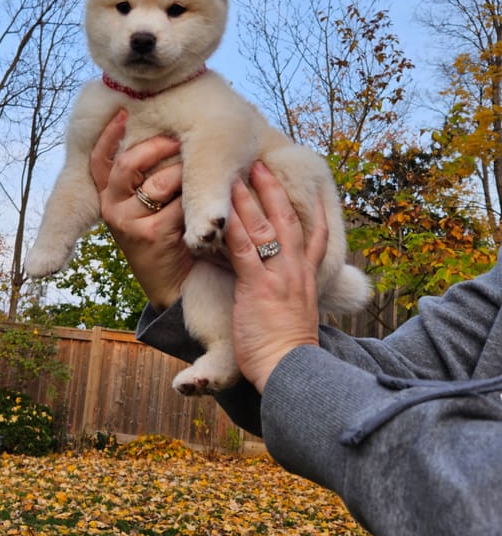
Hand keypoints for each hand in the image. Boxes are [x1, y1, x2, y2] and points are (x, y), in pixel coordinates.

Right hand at [90, 110, 192, 310]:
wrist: (176, 284)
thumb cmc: (168, 236)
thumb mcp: (148, 207)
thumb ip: (145, 179)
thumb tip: (166, 135)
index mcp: (108, 197)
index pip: (100, 160)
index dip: (109, 135)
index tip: (122, 111)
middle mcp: (112, 208)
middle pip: (130, 163)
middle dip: (159, 147)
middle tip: (180, 139)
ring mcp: (128, 223)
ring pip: (161, 181)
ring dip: (186, 176)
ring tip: (201, 179)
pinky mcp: (150, 234)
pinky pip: (180, 203)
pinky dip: (197, 201)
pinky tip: (208, 203)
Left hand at [226, 161, 326, 393]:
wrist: (293, 372)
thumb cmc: (291, 352)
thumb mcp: (298, 319)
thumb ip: (294, 300)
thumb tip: (286, 297)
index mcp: (308, 278)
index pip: (314, 236)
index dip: (312, 209)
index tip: (309, 187)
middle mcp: (296, 270)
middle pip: (287, 219)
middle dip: (274, 190)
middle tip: (262, 163)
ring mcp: (278, 275)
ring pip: (264, 226)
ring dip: (248, 197)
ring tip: (236, 171)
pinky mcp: (256, 286)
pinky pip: (242, 248)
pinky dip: (231, 226)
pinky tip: (220, 208)